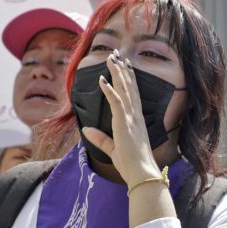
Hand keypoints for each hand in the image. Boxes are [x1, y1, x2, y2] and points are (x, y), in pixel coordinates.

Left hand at [80, 51, 161, 185]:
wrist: (140, 173)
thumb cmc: (130, 164)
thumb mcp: (112, 148)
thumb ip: (100, 139)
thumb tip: (86, 131)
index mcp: (134, 120)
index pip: (131, 94)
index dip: (128, 79)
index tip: (124, 65)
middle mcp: (135, 115)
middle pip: (129, 87)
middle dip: (122, 70)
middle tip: (116, 55)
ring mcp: (131, 118)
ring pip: (124, 90)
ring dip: (117, 74)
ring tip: (111, 59)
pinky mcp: (124, 123)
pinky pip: (116, 102)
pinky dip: (109, 90)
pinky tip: (102, 79)